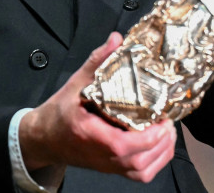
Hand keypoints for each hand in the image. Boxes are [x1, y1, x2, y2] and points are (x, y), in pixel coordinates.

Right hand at [19, 32, 176, 182]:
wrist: (43, 138)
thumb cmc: (58, 113)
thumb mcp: (75, 83)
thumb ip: (97, 61)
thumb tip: (116, 39)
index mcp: (90, 134)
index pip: (122, 145)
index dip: (148, 136)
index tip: (162, 118)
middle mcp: (100, 155)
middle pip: (138, 161)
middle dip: (161, 142)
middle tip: (169, 120)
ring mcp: (107, 165)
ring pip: (142, 171)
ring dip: (161, 153)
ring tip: (168, 131)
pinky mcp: (111, 169)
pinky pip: (139, 174)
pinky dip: (155, 163)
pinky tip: (161, 146)